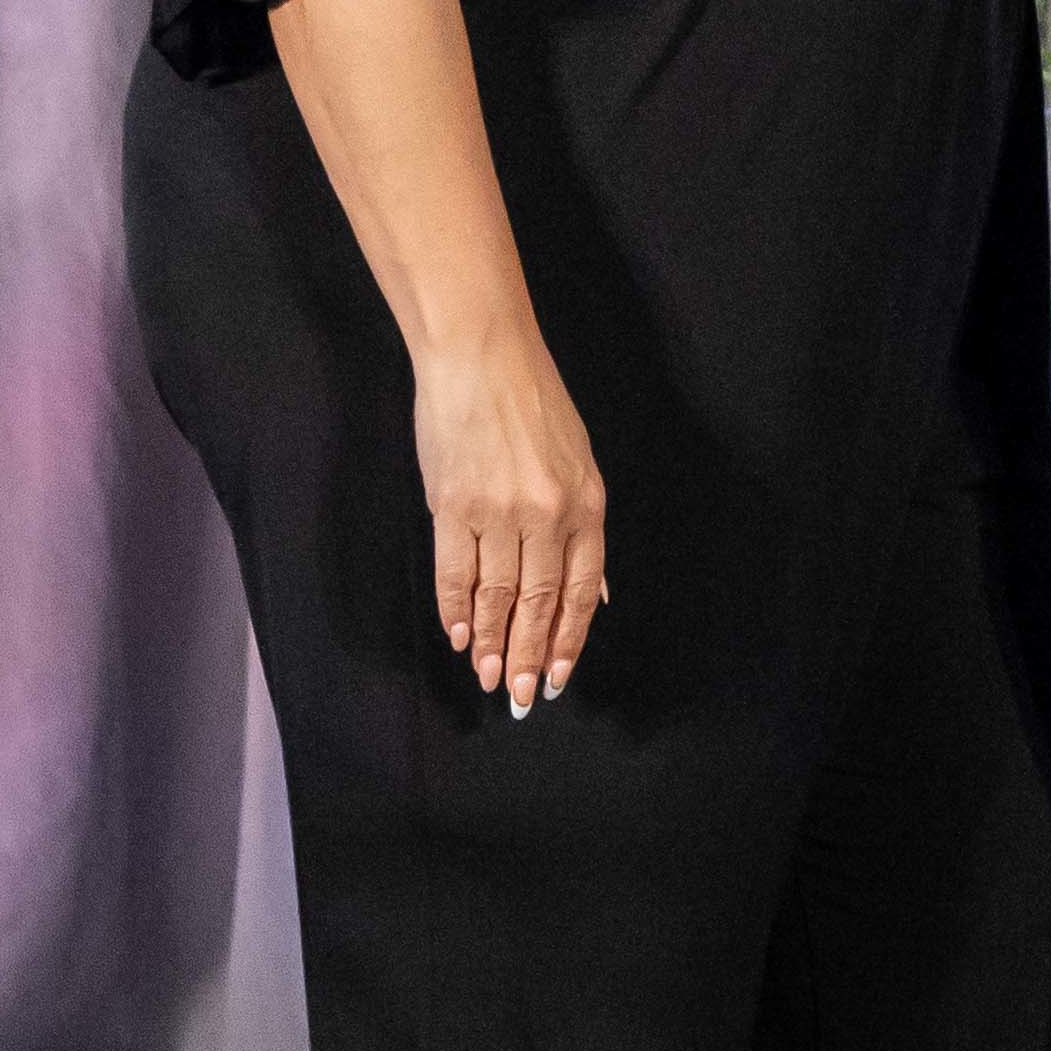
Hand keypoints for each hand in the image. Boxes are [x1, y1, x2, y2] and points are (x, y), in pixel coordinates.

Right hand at [415, 332, 609, 711]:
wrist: (481, 355)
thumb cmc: (533, 403)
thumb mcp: (580, 462)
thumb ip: (585, 530)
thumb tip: (597, 593)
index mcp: (587, 506)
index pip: (582, 591)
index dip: (570, 640)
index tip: (560, 676)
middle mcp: (547, 515)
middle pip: (540, 603)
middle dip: (531, 655)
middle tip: (522, 695)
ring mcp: (498, 512)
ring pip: (498, 596)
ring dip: (491, 642)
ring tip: (488, 676)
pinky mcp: (453, 506)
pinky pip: (455, 572)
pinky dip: (455, 609)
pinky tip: (458, 635)